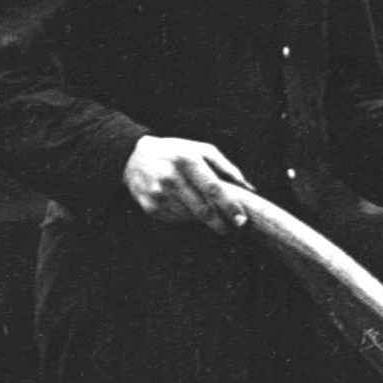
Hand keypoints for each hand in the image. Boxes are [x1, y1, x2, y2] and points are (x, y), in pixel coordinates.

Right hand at [124, 136, 253, 232]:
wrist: (133, 157)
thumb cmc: (177, 153)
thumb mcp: (201, 150)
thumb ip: (227, 167)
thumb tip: (250, 188)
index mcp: (187, 160)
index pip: (212, 188)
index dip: (229, 206)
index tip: (242, 220)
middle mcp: (171, 177)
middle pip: (202, 210)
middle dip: (222, 224)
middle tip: (236, 232)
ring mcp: (158, 194)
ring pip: (191, 218)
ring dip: (205, 222)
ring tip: (212, 217)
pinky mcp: (150, 207)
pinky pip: (176, 220)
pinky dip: (187, 219)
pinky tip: (188, 210)